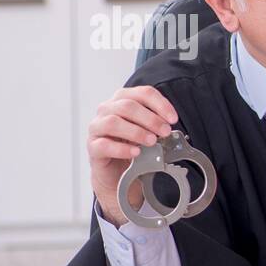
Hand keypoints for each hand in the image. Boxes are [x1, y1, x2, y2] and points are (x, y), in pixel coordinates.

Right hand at [88, 86, 178, 225]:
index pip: (142, 93)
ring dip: (136, 131)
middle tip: (165, 131)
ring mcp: (97, 128)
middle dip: (150, 119)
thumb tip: (168, 126)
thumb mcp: (147, 132)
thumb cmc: (133, 146)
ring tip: (152, 141)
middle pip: (127, 105)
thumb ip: (156, 125)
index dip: (160, 104)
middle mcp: (107, 110)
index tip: (173, 119)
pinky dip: (122, 149)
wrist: (117, 172)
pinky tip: (136, 152)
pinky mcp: (93, 147)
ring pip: (113, 122)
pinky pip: (104, 144)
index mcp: (123, 100)